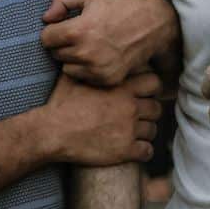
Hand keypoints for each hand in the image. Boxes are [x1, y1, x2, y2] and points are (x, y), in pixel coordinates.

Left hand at [41, 0, 177, 86]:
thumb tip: (45, 17)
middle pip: (55, 54)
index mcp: (78, 30)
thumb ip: (62, 1)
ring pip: (67, 68)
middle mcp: (86, 53)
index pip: (46, 39)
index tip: (61, 27)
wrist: (151, 24)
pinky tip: (97, 56)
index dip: (51, 31)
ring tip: (87, 46)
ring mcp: (97, 69)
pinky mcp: (107, 79)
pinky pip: (83, 77)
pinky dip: (86, 69)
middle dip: (61, 44)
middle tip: (77, 35)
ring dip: (72, 59)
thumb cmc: (118, 6)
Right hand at [43, 72, 161, 165]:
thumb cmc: (60, 103)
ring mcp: (129, 129)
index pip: (154, 82)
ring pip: (153, 130)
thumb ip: (87, 67)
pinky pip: (147, 151)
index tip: (143, 93)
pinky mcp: (125, 150)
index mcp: (121, 87)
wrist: (53, 132)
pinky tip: (134, 149)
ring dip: (145, 131)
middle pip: (156, 107)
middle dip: (149, 111)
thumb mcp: (73, 77)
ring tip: (134, 133)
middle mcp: (129, 107)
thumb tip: (85, 57)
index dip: (150, 88)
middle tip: (139, 115)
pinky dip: (143, 151)